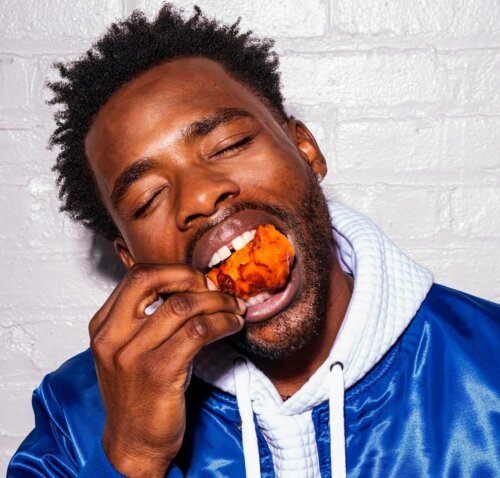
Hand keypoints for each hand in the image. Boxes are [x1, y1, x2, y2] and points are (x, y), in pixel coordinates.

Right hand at [88, 264, 244, 476]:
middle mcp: (112, 336)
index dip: (173, 272)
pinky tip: (232, 325)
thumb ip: (147, 318)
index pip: (137, 276)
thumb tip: (191, 287)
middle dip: (190, 277)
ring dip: (217, 302)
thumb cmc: (138, 394)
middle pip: (151, 279)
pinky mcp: (158, 373)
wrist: (133, 443)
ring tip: (234, 308)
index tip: (198, 281)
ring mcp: (132, 355)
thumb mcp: (131, 350)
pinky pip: (197, 332)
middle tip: (215, 289)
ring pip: (182, 306)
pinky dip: (222, 322)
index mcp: (103, 326)